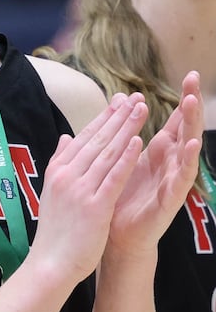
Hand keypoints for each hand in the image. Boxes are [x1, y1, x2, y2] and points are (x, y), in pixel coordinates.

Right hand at [31, 92, 147, 285]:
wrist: (50, 263)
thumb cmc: (55, 232)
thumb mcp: (52, 192)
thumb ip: (60, 163)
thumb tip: (66, 138)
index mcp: (57, 171)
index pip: (83, 138)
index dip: (103, 118)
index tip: (118, 101)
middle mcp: (66, 176)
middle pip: (96, 140)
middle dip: (117, 117)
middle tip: (134, 97)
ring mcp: (80, 190)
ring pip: (106, 153)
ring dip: (125, 129)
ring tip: (141, 110)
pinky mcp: (94, 206)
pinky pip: (113, 177)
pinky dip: (125, 158)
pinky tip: (138, 142)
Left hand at [108, 72, 202, 255]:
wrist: (115, 237)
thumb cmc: (119, 197)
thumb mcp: (120, 160)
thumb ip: (123, 135)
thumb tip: (119, 102)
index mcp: (158, 154)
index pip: (174, 121)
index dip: (183, 100)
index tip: (191, 74)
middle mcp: (170, 164)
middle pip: (184, 129)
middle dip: (191, 104)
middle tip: (196, 79)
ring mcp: (173, 181)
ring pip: (186, 149)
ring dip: (190, 125)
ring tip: (193, 103)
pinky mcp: (170, 200)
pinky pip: (181, 178)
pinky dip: (187, 161)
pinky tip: (192, 145)